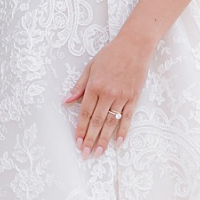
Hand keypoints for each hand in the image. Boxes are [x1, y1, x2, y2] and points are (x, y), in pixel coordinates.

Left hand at [63, 32, 150, 156]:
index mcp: (95, 86)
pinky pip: (128, 118)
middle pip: (97, 122)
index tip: (78, 142)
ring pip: (111, 122)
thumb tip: (66, 101)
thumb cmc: (110, 55)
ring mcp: (122, 97)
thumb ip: (79, 86)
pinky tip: (118, 142)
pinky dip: (123, 131)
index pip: (85, 113)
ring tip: (99, 152)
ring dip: (104, 139)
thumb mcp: (90, 67)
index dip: (81, 129)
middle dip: (91, 140)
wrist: (134, 46)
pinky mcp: (134, 97)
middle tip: (86, 154)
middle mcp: (108, 94)